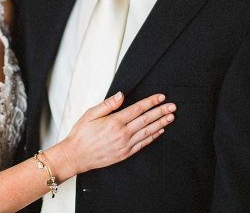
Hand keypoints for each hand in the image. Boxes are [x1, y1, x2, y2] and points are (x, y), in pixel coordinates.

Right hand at [55, 92, 175, 178]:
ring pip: (147, 132)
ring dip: (160, 123)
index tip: (161, 97)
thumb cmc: (81, 133)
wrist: (76, 155)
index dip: (151, 102)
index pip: (138, 109)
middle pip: (146, 120)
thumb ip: (108, 104)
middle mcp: (123, 133)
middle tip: (173, 106)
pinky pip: (143, 144)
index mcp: (115, 121)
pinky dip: (152, 137)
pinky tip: (159, 131)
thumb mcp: (91, 114)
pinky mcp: (125, 154)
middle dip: (161, 112)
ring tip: (171, 117)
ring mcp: (125, 145)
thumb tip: (121, 94)